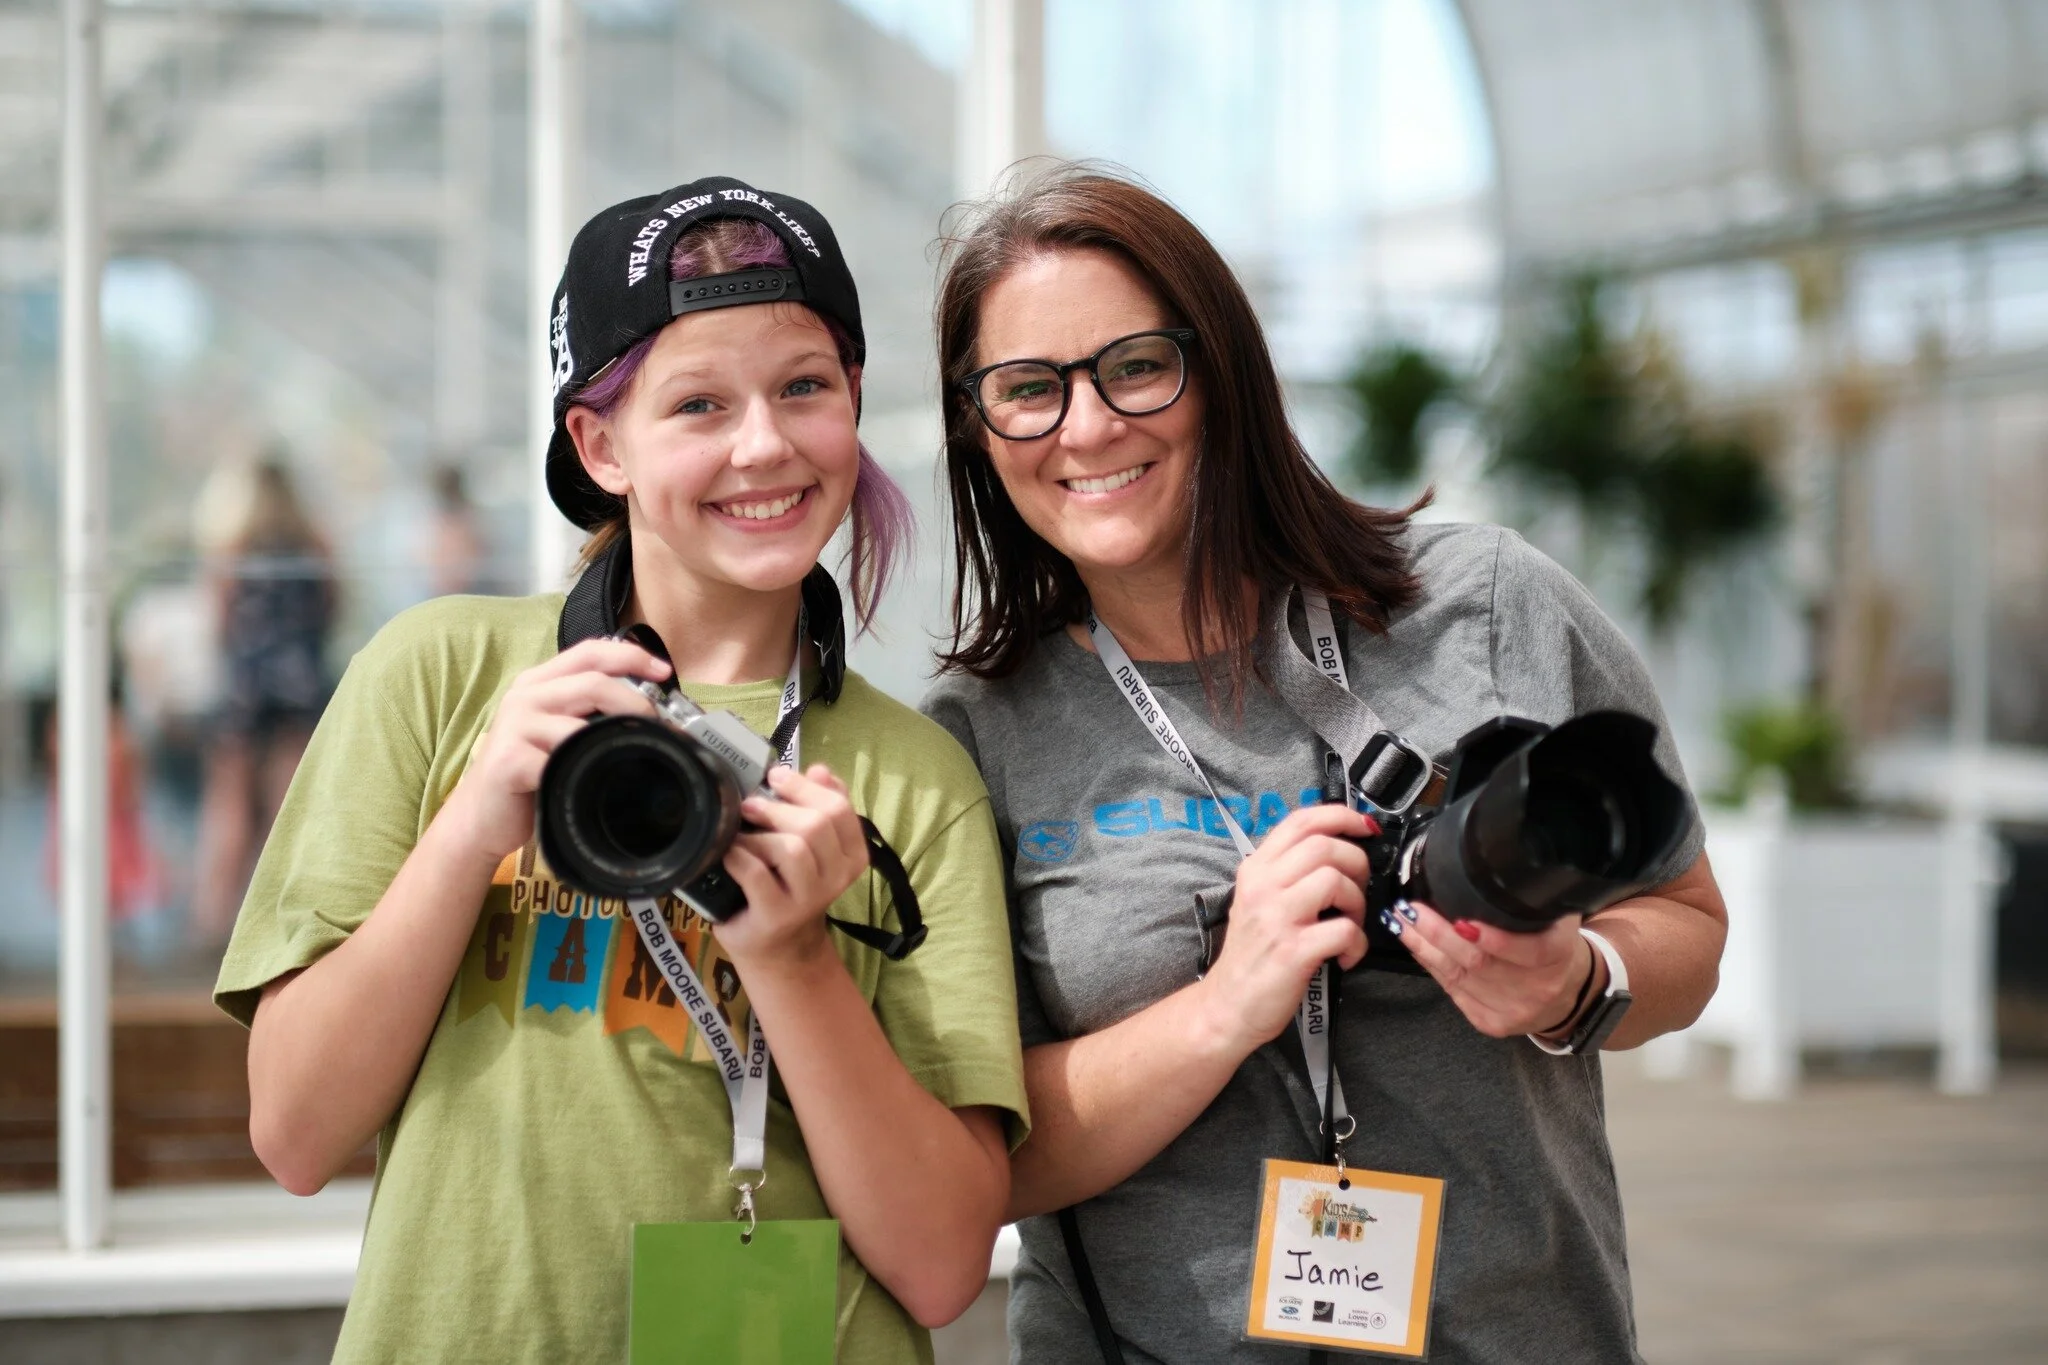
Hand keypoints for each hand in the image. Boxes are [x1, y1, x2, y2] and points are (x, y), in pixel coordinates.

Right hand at [440, 638, 668, 860]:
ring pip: (579, 723)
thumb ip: (588, 714)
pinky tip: (595, 783)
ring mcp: (515, 726)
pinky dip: (584, 772)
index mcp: (539, 682)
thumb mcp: (557, 733)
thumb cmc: (528, 774)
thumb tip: (648, 712)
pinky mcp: (509, 761)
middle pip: (592, 682)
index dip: (630, 656)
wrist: (480, 817)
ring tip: (636, 757)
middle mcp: (525, 696)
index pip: (590, 651)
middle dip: (635, 702)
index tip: (664, 671)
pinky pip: (559, 761)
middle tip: (659, 726)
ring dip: (615, 740)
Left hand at [714, 764, 869, 972]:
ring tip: (742, 833)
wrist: (778, 946)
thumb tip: (820, 770)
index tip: (776, 777)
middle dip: (778, 808)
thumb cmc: (789, 886)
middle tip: (751, 804)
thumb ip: (820, 806)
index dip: (805, 787)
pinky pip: (756, 873)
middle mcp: (837, 879)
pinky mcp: (776, 915)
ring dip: (760, 834)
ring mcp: (808, 900)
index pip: (839, 810)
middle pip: (816, 825)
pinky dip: (738, 856)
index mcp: (852, 856)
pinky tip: (729, 854)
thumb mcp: (812, 846)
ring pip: (792, 848)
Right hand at [1195, 804, 1374, 1055]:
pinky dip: (1357, 943)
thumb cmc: (1252, 954)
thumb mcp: (1259, 900)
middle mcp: (1263, 886)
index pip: (1301, 821)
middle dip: (1357, 865)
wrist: (1228, 1005)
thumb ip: (1288, 872)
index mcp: (1256, 869)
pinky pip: (1344, 929)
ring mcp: (1276, 917)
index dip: (1341, 816)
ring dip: (1357, 903)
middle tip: (1356, 894)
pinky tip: (1346, 955)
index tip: (1365, 827)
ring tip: (1350, 925)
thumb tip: (1336, 848)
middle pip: (1324, 846)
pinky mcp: (1293, 951)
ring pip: (1335, 881)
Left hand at [1393, 902, 1594, 1038]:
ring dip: (1423, 946)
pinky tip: (1416, 946)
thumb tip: (1494, 868)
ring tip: (1401, 921)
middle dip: (1437, 933)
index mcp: (1558, 956)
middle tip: (1410, 908)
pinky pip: (1452, 991)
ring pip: (1458, 976)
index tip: (1462, 920)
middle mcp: (1536, 987)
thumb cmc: (1553, 946)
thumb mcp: (1558, 918)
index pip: (1529, 951)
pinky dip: (1430, 965)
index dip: (1495, 938)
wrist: (1567, 994)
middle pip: (1479, 962)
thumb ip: (1533, 899)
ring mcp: (1512, 1009)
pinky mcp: (1490, 1022)